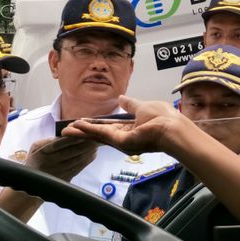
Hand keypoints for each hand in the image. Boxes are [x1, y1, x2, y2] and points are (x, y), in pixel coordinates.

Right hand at [24, 136, 97, 181]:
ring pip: (78, 159)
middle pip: (73, 150)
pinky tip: (94, 153)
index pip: (62, 142)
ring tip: (98, 142)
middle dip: (87, 142)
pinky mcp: (66, 178)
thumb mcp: (36, 146)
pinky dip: (88, 159)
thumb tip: (64, 135)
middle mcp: (53, 161)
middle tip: (97, 134)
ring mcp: (60, 171)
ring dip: (90, 150)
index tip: (85, 130)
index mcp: (45, 151)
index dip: (75, 137)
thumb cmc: (35, 159)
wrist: (32, 183)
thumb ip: (48, 140)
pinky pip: (79, 167)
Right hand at [62, 95, 185, 154]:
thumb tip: (121, 98)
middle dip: (84, 131)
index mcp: (132, 127)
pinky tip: (77, 127)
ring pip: (98, 135)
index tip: (83, 121)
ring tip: (66, 130)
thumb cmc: (164, 117)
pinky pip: (102, 134)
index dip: (97, 123)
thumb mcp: (143, 106)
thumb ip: (130, 104)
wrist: (172, 128)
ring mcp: (123, 140)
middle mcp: (126, 136)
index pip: (111, 125)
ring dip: (82, 132)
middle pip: (101, 133)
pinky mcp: (121, 142)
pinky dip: (89, 130)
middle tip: (68, 130)